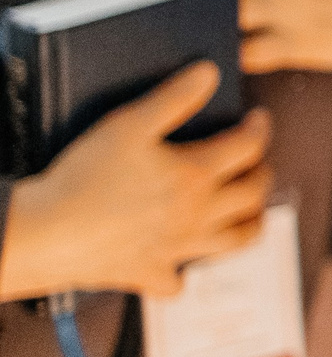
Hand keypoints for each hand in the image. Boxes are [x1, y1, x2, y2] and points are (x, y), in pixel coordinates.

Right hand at [0, 64, 272, 298]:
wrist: (45, 232)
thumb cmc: (84, 176)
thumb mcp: (128, 123)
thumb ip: (173, 97)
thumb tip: (210, 74)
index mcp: (196, 176)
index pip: (248, 147)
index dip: (259, 128)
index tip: (258, 118)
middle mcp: (197, 215)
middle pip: (253, 195)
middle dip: (262, 174)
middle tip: (257, 163)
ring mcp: (177, 250)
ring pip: (234, 241)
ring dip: (249, 223)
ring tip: (249, 212)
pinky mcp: (149, 274)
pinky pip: (177, 282)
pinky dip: (184, 274)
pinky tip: (182, 265)